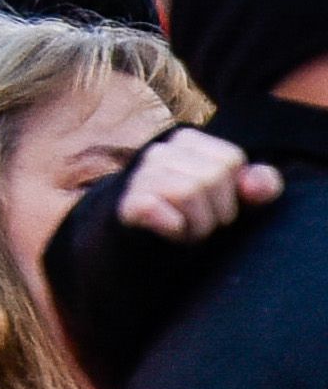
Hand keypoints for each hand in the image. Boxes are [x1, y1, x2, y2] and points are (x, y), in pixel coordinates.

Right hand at [119, 126, 284, 240]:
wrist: (150, 247)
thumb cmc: (201, 216)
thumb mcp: (238, 199)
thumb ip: (260, 185)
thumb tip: (259, 186)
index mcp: (188, 141)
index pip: (229, 159)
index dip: (234, 192)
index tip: (219, 206)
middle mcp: (159, 152)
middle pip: (210, 176)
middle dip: (217, 212)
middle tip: (202, 222)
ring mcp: (140, 176)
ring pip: (186, 192)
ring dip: (197, 225)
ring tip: (188, 229)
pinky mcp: (128, 202)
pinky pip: (155, 207)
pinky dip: (173, 228)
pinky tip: (170, 232)